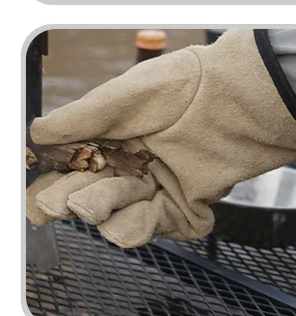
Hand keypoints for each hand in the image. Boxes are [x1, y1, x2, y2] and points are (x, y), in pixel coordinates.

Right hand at [25, 31, 295, 247]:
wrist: (237, 95)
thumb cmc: (182, 85)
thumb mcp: (123, 95)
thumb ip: (80, 119)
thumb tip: (37, 133)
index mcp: (115, 139)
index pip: (71, 171)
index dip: (51, 187)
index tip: (38, 195)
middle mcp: (133, 166)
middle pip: (86, 200)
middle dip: (70, 201)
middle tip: (67, 195)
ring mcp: (158, 188)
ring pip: (113, 220)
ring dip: (103, 209)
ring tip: (103, 194)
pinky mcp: (184, 206)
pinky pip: (150, 229)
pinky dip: (137, 226)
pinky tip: (134, 211)